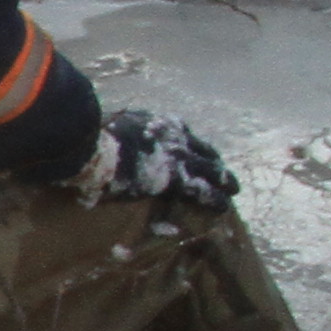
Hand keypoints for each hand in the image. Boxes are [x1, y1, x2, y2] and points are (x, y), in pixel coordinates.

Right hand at [79, 107, 232, 211]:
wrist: (96, 148)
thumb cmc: (98, 139)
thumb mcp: (118, 126)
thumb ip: (127, 130)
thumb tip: (118, 135)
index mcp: (161, 124)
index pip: (185, 134)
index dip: (194, 146)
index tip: (200, 153)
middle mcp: (176, 137)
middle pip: (204, 150)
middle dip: (215, 162)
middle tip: (224, 172)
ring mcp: (179, 157)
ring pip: (211, 170)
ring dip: (224, 180)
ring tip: (233, 189)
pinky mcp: (177, 180)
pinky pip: (204, 191)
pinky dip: (215, 198)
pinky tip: (224, 205)